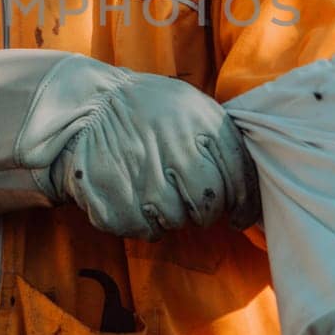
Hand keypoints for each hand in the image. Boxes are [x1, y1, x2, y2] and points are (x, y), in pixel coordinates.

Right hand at [20, 60, 258, 239]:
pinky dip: (142, 221)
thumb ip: (222, 139)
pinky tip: (132, 196)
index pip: (239, 177)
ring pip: (176, 221)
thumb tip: (250, 188)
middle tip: (191, 199)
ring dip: (171, 214)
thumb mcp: (191, 105)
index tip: (242, 215)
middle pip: (208, 206)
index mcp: (200, 124)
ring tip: (153, 189)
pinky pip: (143, 230)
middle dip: (206, 210)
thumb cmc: (146, 107)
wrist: (84, 104)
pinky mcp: (114, 204)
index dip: (245, 203)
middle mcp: (174, 152)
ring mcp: (142, 181)